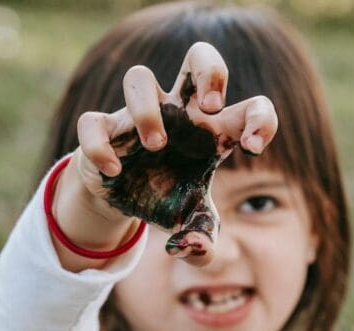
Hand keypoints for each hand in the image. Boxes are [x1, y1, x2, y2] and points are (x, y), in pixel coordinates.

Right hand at [70, 41, 278, 265]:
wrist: (122, 198)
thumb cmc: (167, 197)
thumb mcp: (192, 225)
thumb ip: (203, 243)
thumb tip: (194, 249)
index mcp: (211, 131)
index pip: (250, 106)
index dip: (260, 119)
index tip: (253, 147)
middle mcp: (177, 113)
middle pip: (198, 57)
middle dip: (209, 72)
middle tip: (209, 109)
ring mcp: (135, 118)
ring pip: (138, 79)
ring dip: (148, 110)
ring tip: (157, 146)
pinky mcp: (102, 131)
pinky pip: (94, 123)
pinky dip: (102, 147)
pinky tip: (116, 172)